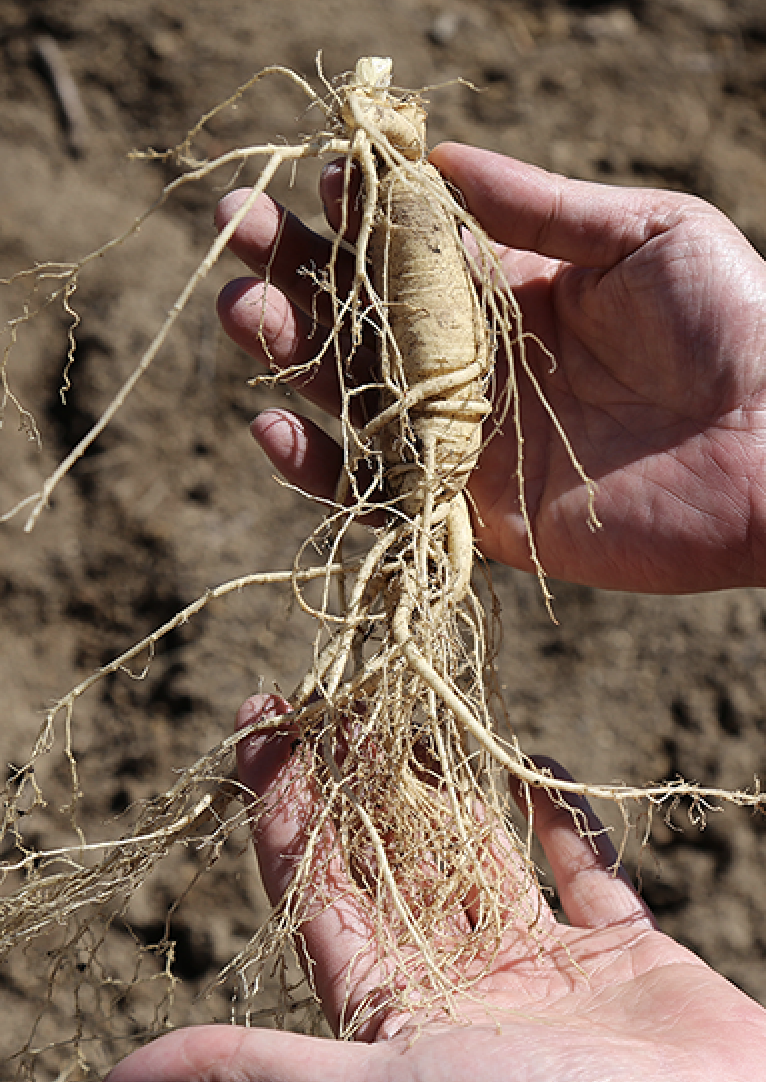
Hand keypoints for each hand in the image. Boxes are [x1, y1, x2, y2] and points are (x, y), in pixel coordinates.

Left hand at [107, 693, 765, 1081]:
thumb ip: (265, 1069)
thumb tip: (122, 1077)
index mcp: (393, 1013)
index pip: (315, 882)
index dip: (279, 798)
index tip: (259, 716)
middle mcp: (459, 987)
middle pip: (391, 854)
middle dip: (357, 771)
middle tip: (333, 686)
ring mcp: (544, 971)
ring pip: (478, 850)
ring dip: (444, 781)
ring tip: (409, 701)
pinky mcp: (625, 957)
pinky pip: (583, 868)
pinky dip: (557, 815)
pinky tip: (528, 761)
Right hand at [215, 142, 765, 593]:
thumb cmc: (735, 323)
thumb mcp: (645, 231)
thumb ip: (540, 204)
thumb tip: (439, 158)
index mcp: (513, 294)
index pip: (408, 252)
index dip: (357, 214)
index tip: (319, 175)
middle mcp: (477, 367)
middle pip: (361, 321)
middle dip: (296, 275)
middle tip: (238, 234)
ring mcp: (468, 442)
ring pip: (355, 400)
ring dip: (290, 356)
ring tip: (242, 310)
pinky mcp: (473, 514)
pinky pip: (378, 494)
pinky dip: (319, 470)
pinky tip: (272, 424)